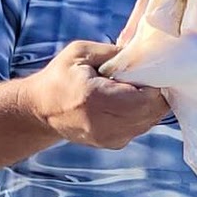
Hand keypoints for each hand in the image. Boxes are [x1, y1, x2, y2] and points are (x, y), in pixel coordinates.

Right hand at [27, 40, 168, 149]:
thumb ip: (113, 52)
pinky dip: (141, 115)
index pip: (147, 98)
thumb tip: (144, 53)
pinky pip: (141, 127)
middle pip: (153, 112)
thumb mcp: (81, 53)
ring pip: (150, 121)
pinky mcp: (114, 144)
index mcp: (95, 98)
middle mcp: (104, 124)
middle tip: (143, 79)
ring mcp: (109, 138)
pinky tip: (126, 103)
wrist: (40, 110)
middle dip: (155, 94)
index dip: (155, 84)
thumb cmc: (61, 76)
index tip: (147, 71)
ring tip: (131, 90)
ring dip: (149, 105)